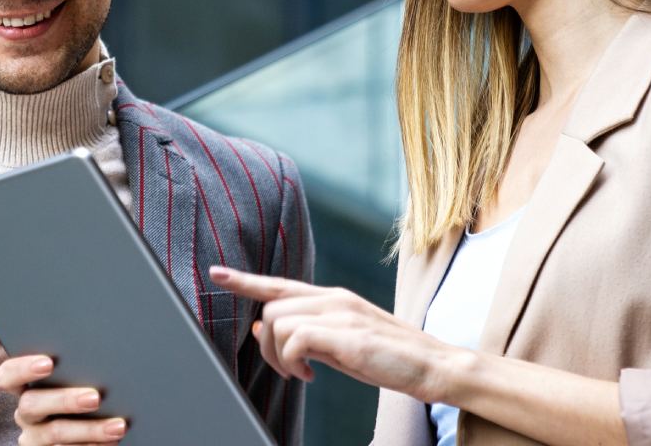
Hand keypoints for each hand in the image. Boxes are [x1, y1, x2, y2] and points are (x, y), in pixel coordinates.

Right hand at [0, 354, 126, 444]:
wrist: (81, 435)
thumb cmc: (81, 396)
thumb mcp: (71, 382)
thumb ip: (73, 371)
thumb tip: (99, 358)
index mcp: (25, 387)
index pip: (8, 375)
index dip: (23, 368)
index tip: (48, 362)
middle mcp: (26, 413)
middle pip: (32, 404)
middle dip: (65, 400)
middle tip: (95, 398)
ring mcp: (34, 437)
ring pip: (54, 432)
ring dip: (89, 429)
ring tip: (117, 426)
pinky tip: (110, 442)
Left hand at [209, 266, 459, 403]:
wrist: (433, 366)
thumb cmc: (388, 358)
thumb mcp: (339, 343)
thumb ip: (304, 334)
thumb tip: (261, 332)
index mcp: (333, 298)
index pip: (280, 285)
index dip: (245, 281)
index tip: (217, 274)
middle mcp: (334, 299)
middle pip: (271, 308)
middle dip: (267, 345)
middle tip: (289, 370)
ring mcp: (341, 313)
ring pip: (277, 323)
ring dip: (279, 356)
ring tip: (303, 374)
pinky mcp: (347, 334)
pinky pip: (295, 340)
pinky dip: (293, 362)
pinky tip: (311, 376)